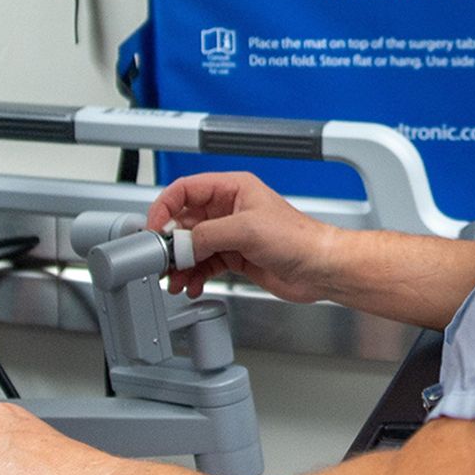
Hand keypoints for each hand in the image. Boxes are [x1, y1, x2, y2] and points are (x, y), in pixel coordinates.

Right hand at [146, 171, 340, 302]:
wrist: (319, 268)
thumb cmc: (298, 239)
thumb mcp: (246, 229)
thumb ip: (208, 234)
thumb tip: (183, 244)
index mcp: (232, 189)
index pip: (185, 190)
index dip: (165, 207)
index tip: (154, 228)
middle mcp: (229, 210)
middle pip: (185, 221)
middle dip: (171, 242)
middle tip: (162, 260)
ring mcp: (231, 234)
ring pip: (193, 246)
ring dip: (181, 264)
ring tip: (175, 280)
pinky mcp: (235, 257)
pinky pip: (205, 264)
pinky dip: (195, 275)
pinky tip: (192, 285)